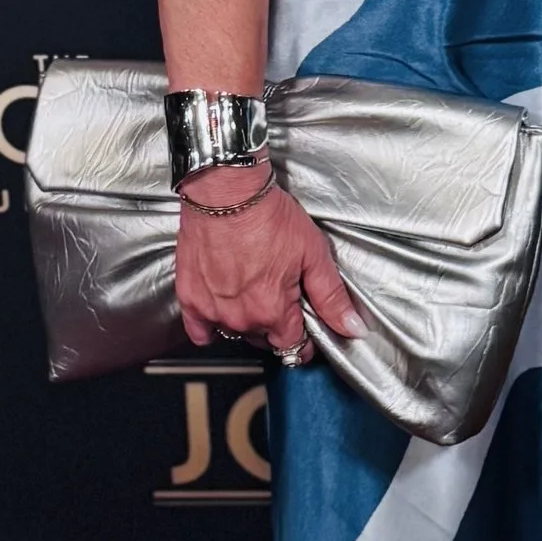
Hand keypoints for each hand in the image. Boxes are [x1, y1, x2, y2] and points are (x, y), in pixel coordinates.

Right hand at [175, 171, 360, 356]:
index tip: (304, 329)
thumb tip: (351, 327)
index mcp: (274, 311)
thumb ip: (332, 297)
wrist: (225, 193)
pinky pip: (199, 330)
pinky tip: (221, 308)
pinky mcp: (190, 298)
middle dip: (276, 325)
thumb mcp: (313, 254)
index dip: (304, 340)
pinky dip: (210, 325)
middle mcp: (242, 317)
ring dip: (246, 321)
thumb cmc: (266, 216)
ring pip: (235, 333)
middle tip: (279, 296)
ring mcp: (213, 310)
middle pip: (265, 340)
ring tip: (252, 291)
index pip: (294, 347)